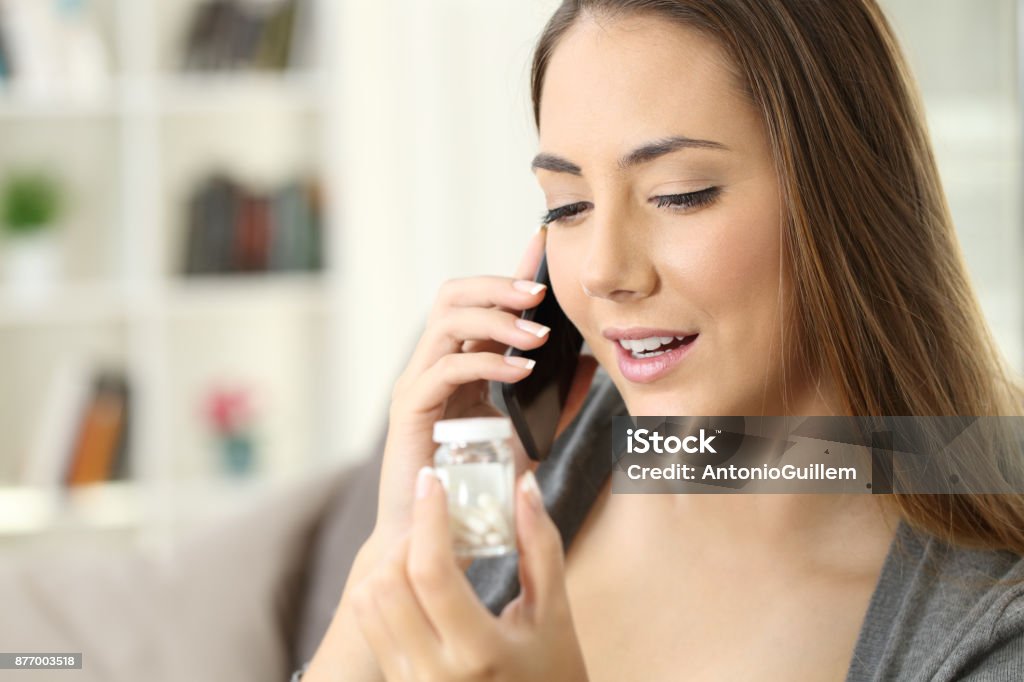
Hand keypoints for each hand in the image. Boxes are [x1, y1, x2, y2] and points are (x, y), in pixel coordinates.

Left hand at [352, 466, 589, 681]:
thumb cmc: (552, 677)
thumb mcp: (556, 615)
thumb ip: (541, 546)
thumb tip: (525, 486)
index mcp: (478, 651)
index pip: (431, 572)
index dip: (428, 517)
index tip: (432, 480)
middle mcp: (433, 673)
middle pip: (388, 582)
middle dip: (408, 536)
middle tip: (434, 515)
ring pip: (367, 602)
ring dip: (391, 561)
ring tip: (426, 546)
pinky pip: (370, 625)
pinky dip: (383, 590)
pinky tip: (415, 579)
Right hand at [373, 226, 595, 546]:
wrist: (435, 536)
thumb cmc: (476, 485)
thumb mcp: (528, 435)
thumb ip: (555, 400)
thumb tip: (592, 364)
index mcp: (457, 363)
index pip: (480, 302)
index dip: (510, 272)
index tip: (542, 246)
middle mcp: (432, 365)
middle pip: (453, 295)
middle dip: (498, 284)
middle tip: (540, 292)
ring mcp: (417, 384)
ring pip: (446, 321)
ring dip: (495, 318)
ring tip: (537, 335)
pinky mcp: (410, 410)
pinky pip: (446, 367)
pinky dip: (485, 361)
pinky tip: (521, 370)